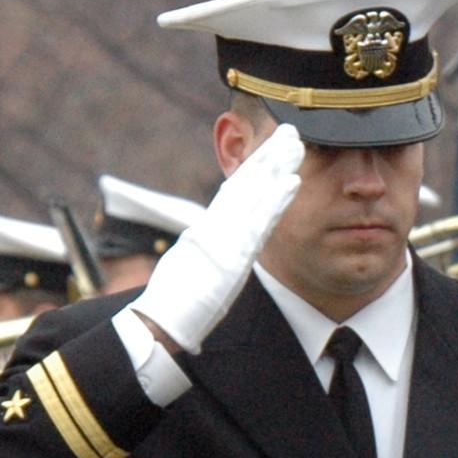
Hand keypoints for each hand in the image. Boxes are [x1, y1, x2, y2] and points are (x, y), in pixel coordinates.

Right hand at [130, 123, 304, 353]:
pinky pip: (259, 221)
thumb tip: (210, 254)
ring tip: (297, 143)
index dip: (255, 171)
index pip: (235, 195)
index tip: (272, 152)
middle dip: (268, 157)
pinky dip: (275, 200)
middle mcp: (216, 229)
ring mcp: (224, 238)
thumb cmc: (173, 310)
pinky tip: (293, 182)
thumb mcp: (192, 276)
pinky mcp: (233, 253)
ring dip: (276, 166)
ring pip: (254, 193)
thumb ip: (206, 260)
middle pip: (247, 184)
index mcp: (208, 234)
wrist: (160, 325)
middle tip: (291, 131)